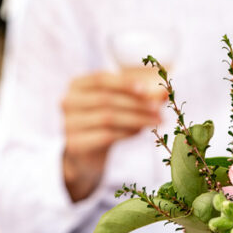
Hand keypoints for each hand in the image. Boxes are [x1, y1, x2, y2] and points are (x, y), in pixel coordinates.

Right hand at [61, 68, 166, 201]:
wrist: (84, 154)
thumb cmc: (104, 120)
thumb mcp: (119, 104)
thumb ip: (140, 95)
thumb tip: (165, 93)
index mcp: (76, 85)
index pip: (100, 79)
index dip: (124, 83)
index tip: (146, 90)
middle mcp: (67, 102)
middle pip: (106, 99)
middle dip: (136, 104)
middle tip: (158, 110)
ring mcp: (68, 124)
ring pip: (108, 118)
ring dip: (136, 119)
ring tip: (155, 121)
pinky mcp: (74, 144)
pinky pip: (105, 136)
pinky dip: (126, 133)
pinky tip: (140, 131)